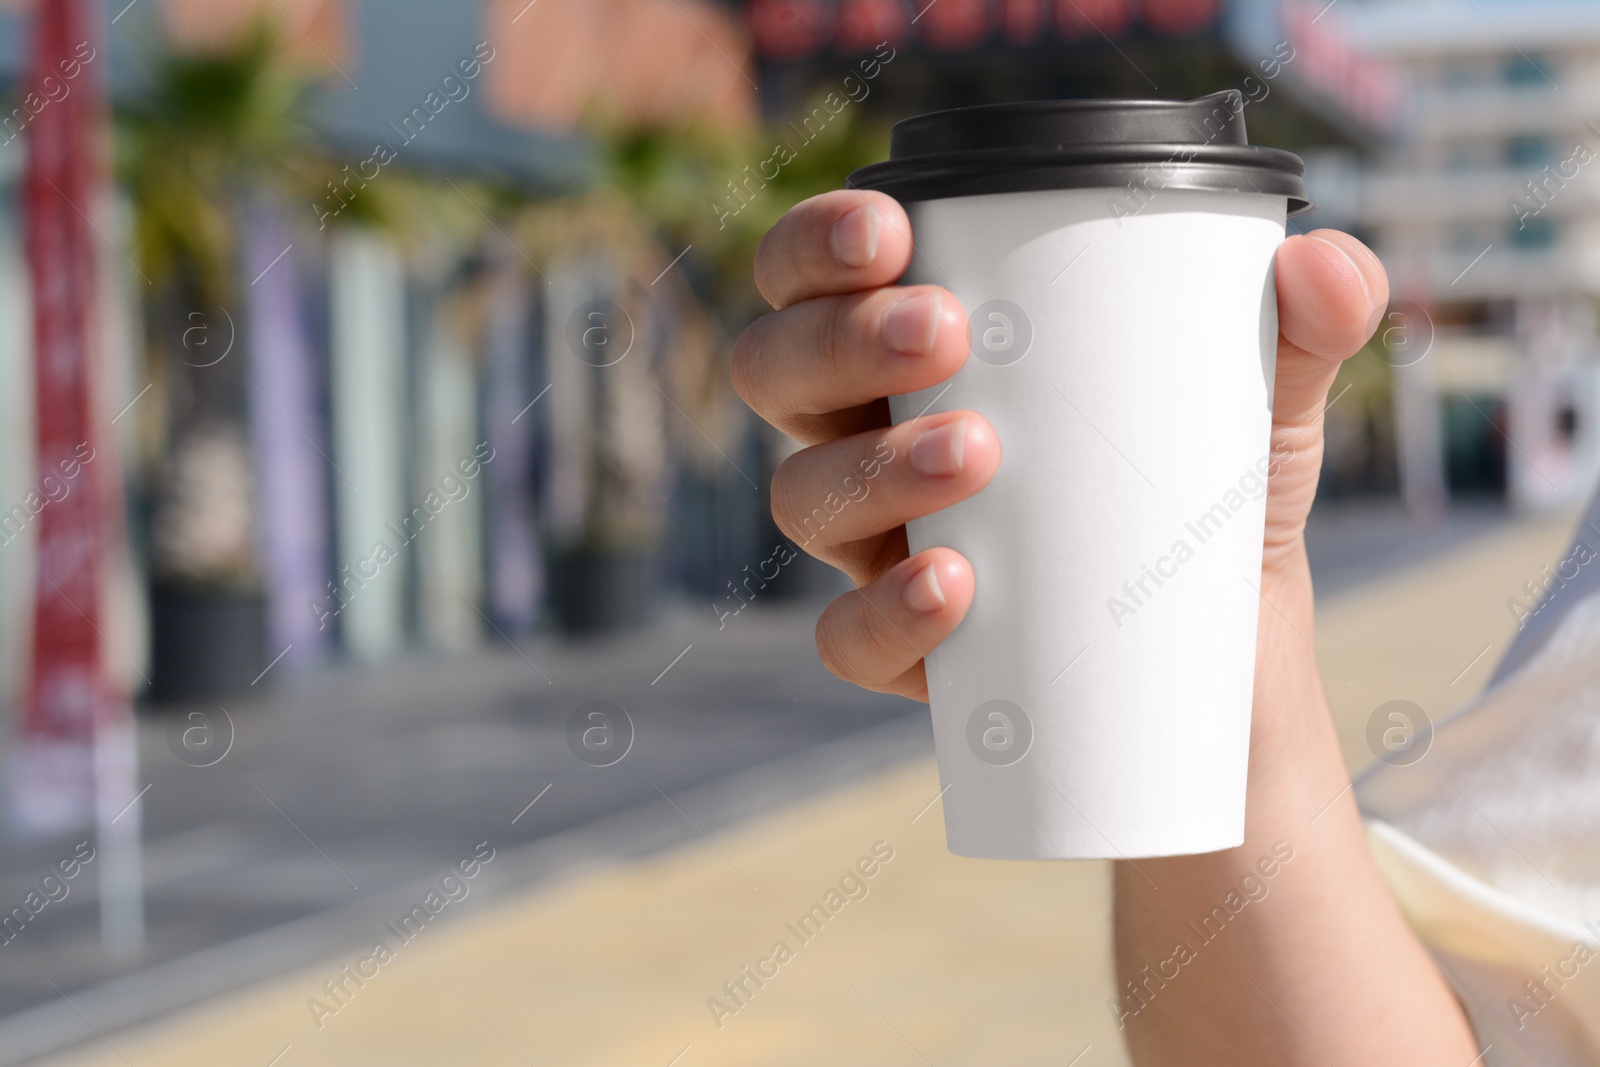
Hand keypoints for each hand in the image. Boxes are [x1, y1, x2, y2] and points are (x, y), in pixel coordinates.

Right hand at [733, 190, 1386, 705]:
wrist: (1222, 651)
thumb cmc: (1204, 490)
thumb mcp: (1261, 395)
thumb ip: (1304, 321)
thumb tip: (1323, 264)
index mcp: (915, 349)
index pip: (814, 275)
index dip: (816, 242)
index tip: (892, 229)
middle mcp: (868, 436)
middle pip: (777, 372)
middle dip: (841, 341)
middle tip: (945, 333)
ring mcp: (875, 546)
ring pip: (801, 496)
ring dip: (871, 468)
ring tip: (977, 456)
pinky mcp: (903, 648)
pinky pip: (846, 635)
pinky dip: (887, 611)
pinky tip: (954, 587)